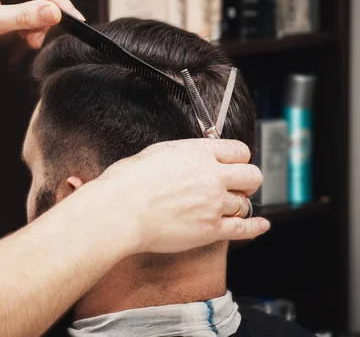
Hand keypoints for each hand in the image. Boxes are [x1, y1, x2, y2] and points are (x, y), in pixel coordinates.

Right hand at [86, 139, 268, 254]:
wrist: (120, 211)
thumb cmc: (127, 183)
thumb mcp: (155, 153)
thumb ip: (182, 155)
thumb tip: (188, 158)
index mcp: (198, 153)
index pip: (239, 150)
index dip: (238, 158)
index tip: (234, 164)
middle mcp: (212, 176)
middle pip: (251, 175)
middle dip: (247, 180)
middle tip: (238, 185)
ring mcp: (214, 204)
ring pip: (245, 203)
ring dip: (238, 204)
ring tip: (229, 206)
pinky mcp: (211, 229)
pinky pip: (243, 228)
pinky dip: (255, 227)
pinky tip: (260, 225)